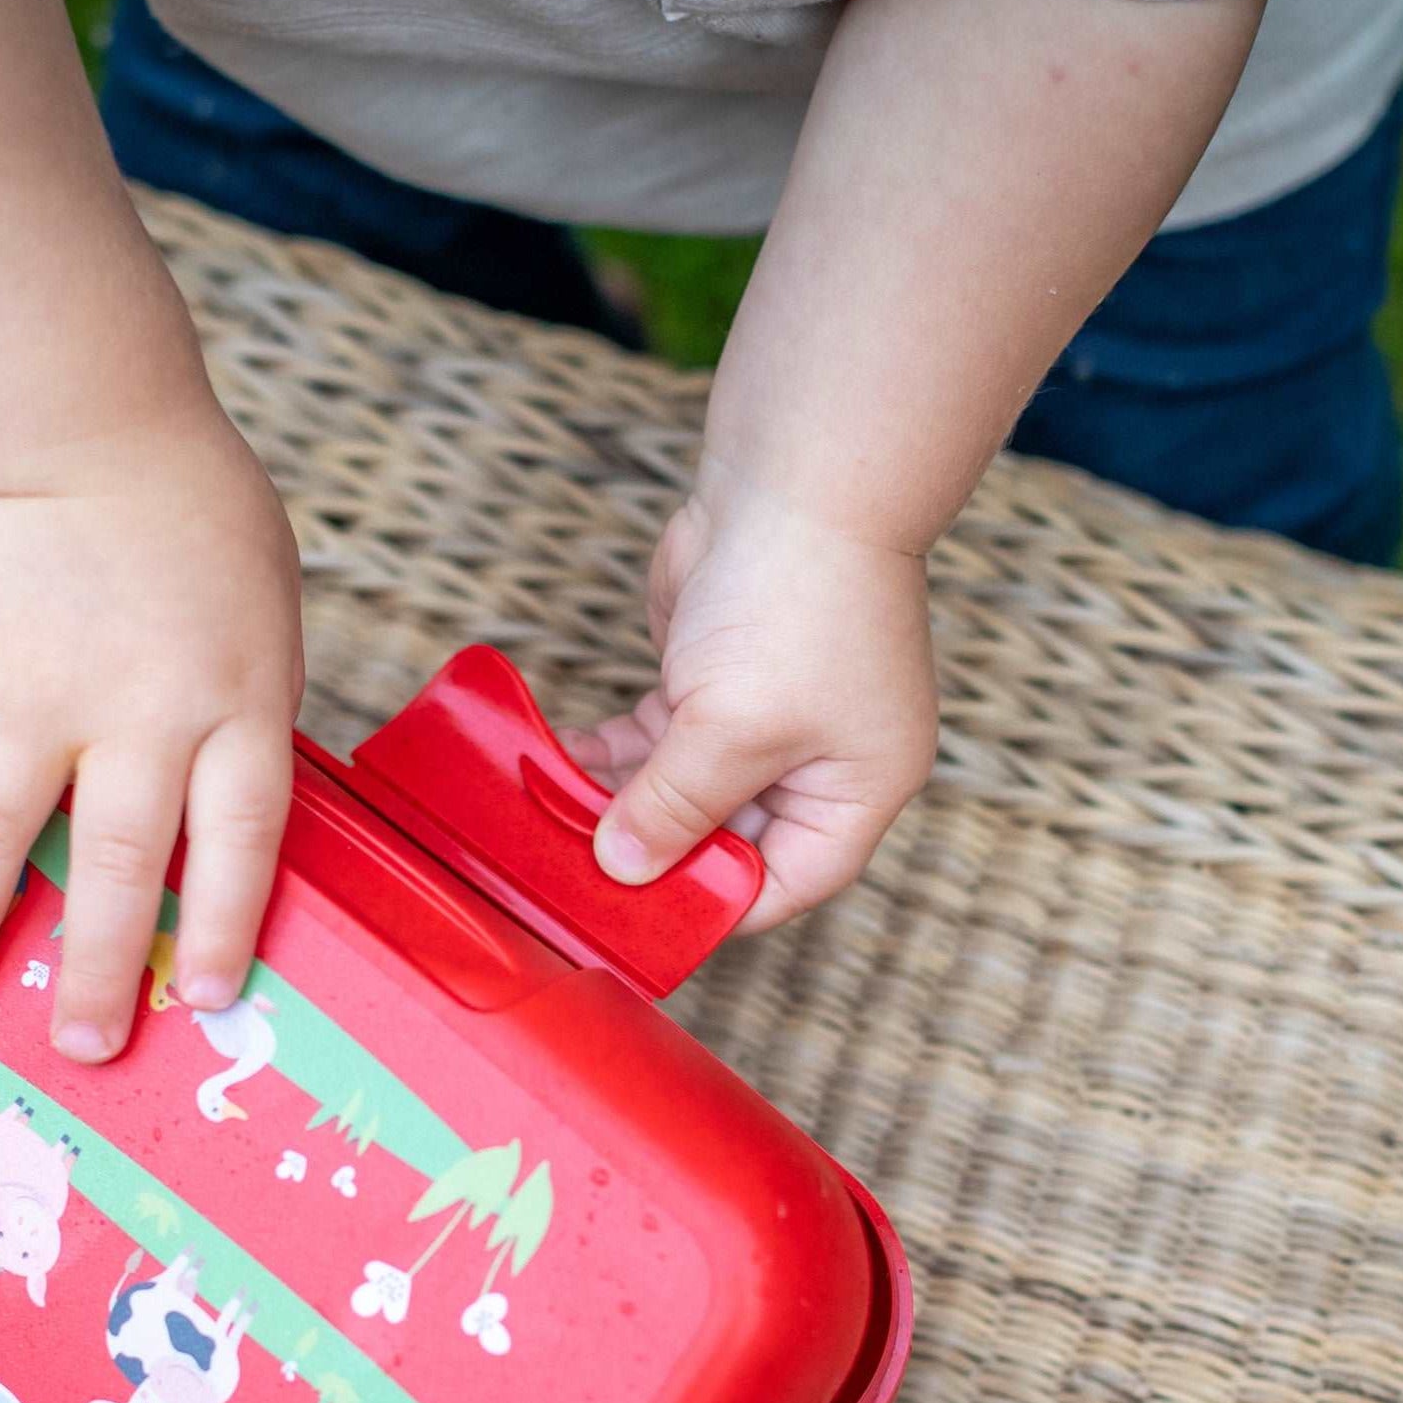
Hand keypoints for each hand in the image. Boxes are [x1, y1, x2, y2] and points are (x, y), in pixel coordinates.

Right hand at [0, 407, 303, 1060]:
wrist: (76, 419)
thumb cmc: (191, 522)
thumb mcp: (266, 619)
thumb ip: (244, 723)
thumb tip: (220, 835)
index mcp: (233, 699)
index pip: (240, 843)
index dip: (225, 931)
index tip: (209, 999)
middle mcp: (137, 710)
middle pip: (117, 867)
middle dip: (97, 969)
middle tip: (80, 1045)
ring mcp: (34, 691)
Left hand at [564, 462, 938, 933]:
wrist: (790, 478)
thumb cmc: (795, 601)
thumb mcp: (729, 728)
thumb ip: (674, 807)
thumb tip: (624, 870)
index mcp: (855, 789)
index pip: (784, 885)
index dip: (714, 909)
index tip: (637, 924)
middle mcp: (814, 764)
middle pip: (723, 843)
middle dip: (650, 857)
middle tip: (572, 880)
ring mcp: (761, 721)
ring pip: (678, 793)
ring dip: (615, 805)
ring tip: (547, 825)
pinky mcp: (709, 682)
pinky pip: (654, 743)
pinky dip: (608, 756)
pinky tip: (554, 765)